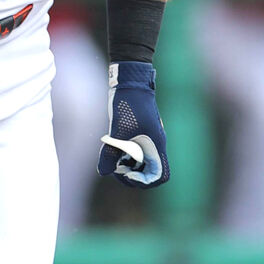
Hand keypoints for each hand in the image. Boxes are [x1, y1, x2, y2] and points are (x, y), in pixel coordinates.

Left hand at [97, 61, 168, 187]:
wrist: (131, 82)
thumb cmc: (128, 104)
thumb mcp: (117, 130)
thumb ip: (110, 153)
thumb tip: (103, 172)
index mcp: (156, 146)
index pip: (160, 176)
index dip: (143, 181)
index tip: (127, 172)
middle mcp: (155, 145)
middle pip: (149, 173)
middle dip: (132, 175)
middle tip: (115, 168)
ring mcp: (148, 140)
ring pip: (140, 163)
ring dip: (127, 165)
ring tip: (112, 157)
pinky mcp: (140, 134)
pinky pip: (135, 153)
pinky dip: (124, 155)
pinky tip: (112, 147)